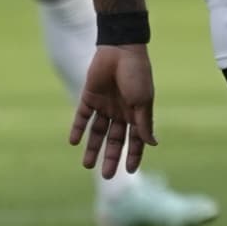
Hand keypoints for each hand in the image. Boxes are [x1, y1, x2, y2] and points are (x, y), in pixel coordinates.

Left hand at [72, 44, 154, 177]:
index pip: (135, 140)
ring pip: (97, 132)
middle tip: (106, 176)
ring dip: (92, 148)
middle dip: (110, 157)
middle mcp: (120, 112)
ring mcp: (104, 105)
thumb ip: (144, 124)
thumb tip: (152, 145)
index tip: (129, 171)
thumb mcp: (143, 101)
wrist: (120, 49)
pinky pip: (82, 117)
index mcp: (136, 113)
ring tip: (87, 165)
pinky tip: (74, 142)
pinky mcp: (89, 97)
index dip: (133, 155)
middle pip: (114, 140)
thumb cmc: (137, 74)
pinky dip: (78, 129)